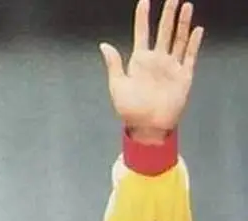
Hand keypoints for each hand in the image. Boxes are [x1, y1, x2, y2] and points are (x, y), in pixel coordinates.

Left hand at [100, 0, 203, 142]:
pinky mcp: (183, 76)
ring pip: (178, 39)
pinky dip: (194, 43)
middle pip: (164, 31)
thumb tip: (104, 45)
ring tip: (186, 6)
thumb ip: (114, 64)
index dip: (142, 17)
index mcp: (139, 61)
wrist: (147, 127)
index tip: (144, 1)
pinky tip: (197, 30)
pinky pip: (190, 56)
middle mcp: (157, 61)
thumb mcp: (117, 86)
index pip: (142, 33)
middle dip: (167, 14)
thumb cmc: (130, 110)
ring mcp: (171, 67)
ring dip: (182, 23)